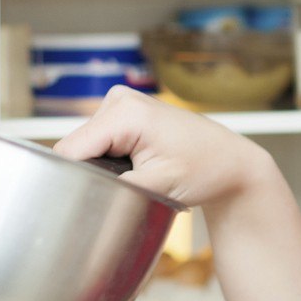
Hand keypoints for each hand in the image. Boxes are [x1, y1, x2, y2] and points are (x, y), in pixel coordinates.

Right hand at [51, 85, 270, 208]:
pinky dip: (109, 161)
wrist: (230, 161)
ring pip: (86, 147)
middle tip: (125, 190)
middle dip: (91, 174)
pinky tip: (133, 170)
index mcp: (124, 112)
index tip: (88, 201)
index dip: (72, 179)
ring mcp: (121, 104)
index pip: (70, 150)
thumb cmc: (204, 170)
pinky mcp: (125, 113)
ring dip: (100, 169)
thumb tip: (80, 197)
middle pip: (77, 148)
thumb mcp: (157, 186)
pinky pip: (99, 142)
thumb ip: (113, 190)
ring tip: (134, 179)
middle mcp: (119, 100)